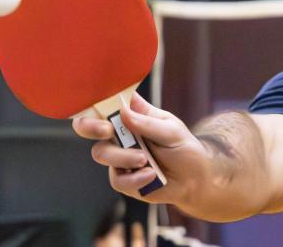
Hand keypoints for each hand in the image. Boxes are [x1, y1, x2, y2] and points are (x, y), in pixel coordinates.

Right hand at [72, 93, 210, 204]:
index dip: (97, 101)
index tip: (105, 104)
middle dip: (90, 126)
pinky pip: (117, 179)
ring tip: (146, 160)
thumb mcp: (172, 132)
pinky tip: (151, 175)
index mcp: (132, 115)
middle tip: (107, 130)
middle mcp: (121, 134)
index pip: (107, 102)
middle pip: (88, 126)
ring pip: (101, 153)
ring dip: (123, 157)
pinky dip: (135, 178)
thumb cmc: (184, 149)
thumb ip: (148, 123)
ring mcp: (119, 156)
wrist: (194, 180)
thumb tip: (124, 113)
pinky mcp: (123, 179)